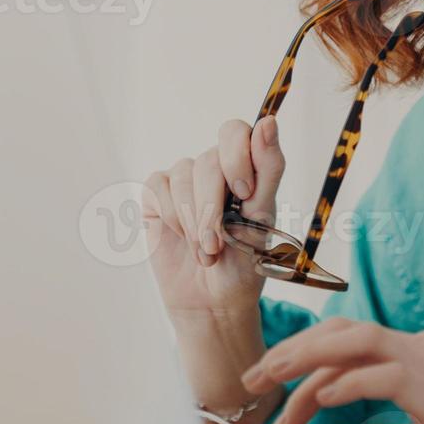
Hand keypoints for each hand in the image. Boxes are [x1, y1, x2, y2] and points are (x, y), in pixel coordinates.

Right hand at [140, 116, 284, 314]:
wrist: (214, 302)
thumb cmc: (245, 262)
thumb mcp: (263, 218)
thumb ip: (268, 169)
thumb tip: (269, 121)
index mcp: (243, 166)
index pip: (235, 131)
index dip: (237, 156)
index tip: (245, 193)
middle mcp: (212, 167)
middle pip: (207, 161)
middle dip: (213, 208)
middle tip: (220, 243)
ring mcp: (182, 180)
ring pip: (181, 176)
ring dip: (194, 222)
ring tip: (206, 253)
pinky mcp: (155, 196)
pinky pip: (157, 188)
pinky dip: (172, 217)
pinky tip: (181, 238)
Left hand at [241, 317, 423, 423]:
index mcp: (418, 354)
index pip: (348, 343)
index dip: (306, 361)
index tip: (275, 388)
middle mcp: (417, 346)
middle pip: (338, 333)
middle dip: (290, 353)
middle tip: (252, 381)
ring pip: (347, 342)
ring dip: (302, 361)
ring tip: (269, 382)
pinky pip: (376, 373)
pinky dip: (341, 382)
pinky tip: (317, 400)